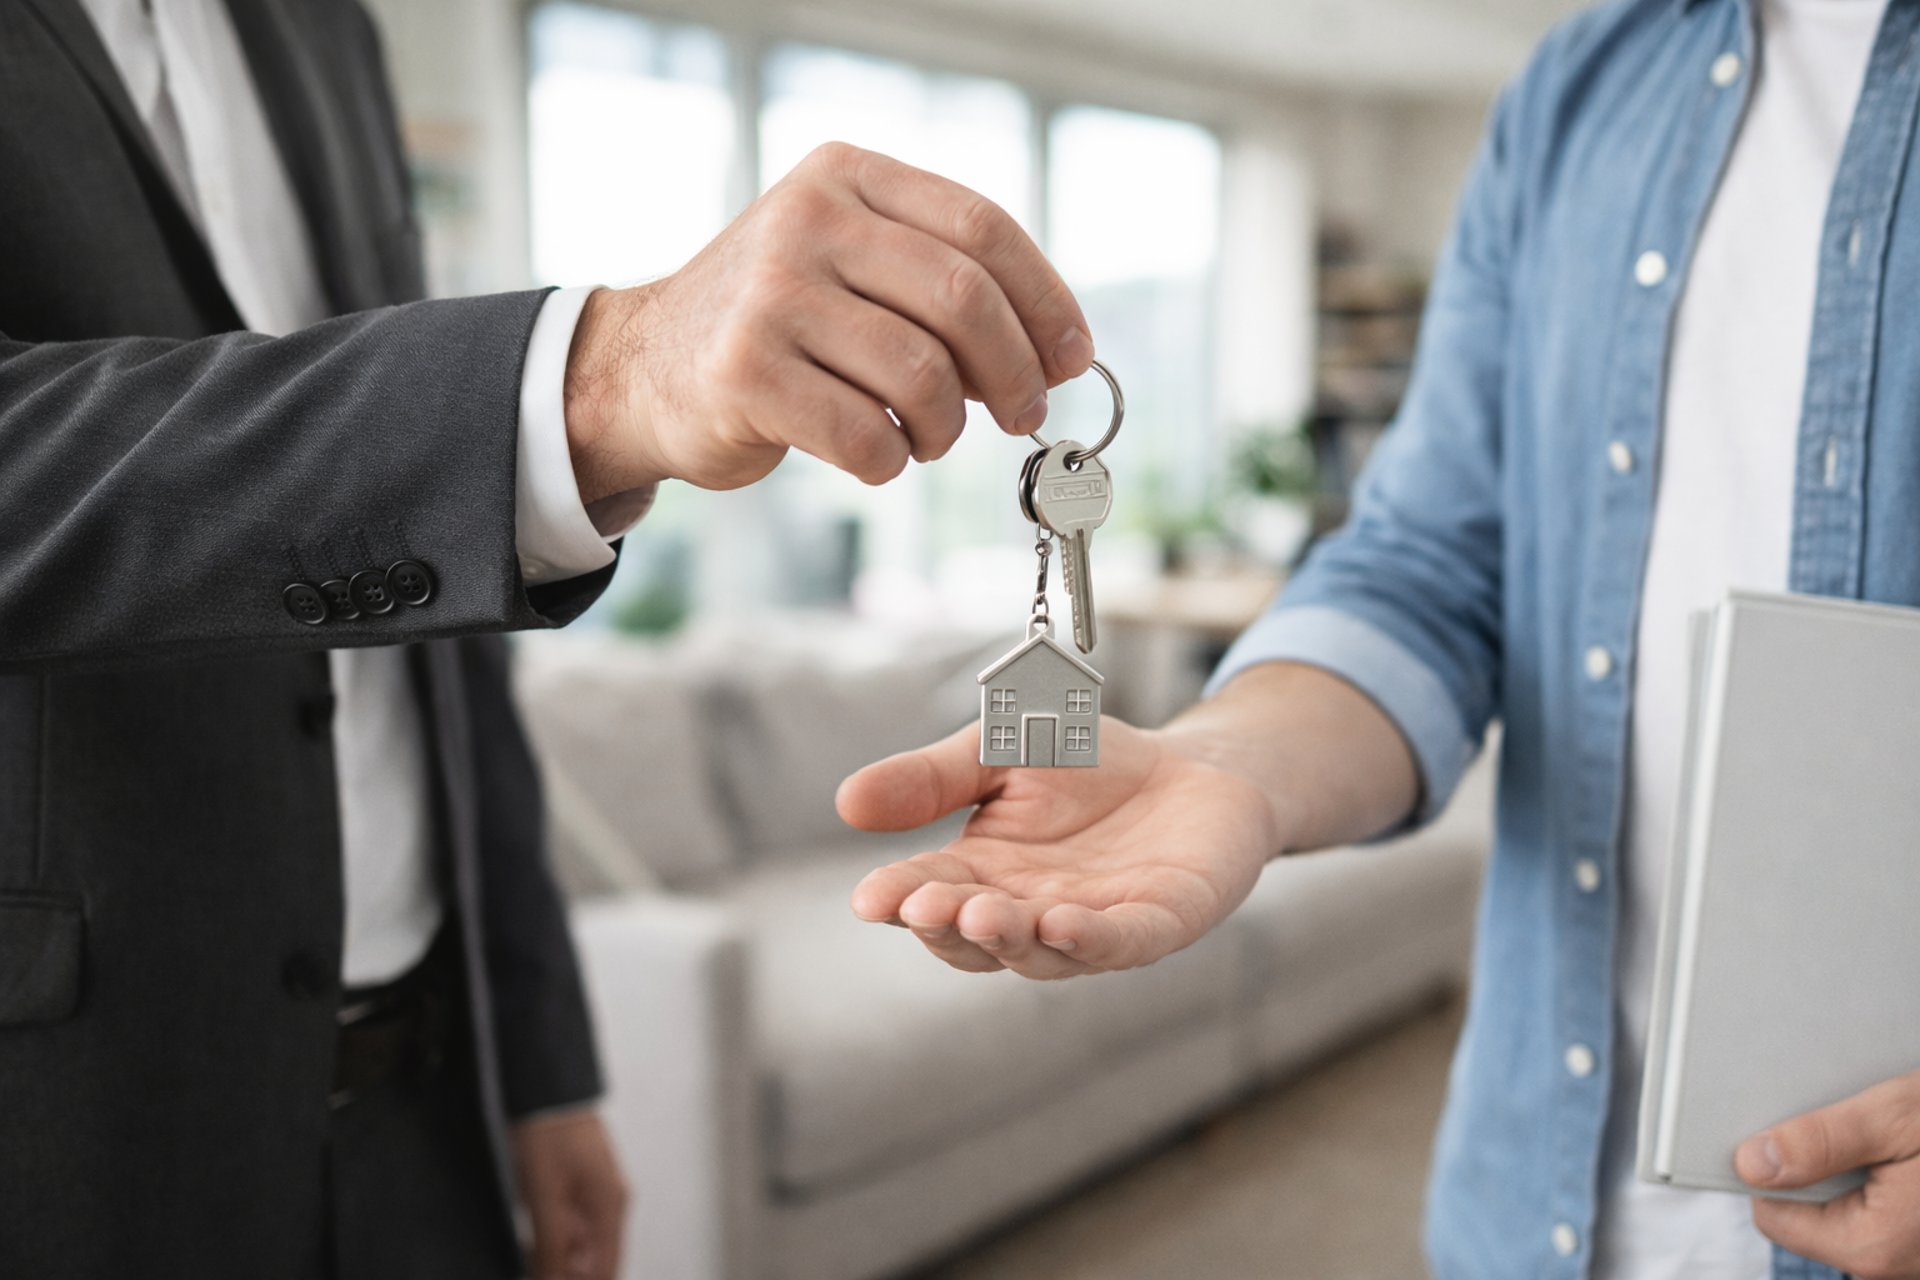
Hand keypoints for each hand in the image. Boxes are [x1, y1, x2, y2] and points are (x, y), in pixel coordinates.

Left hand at [512, 1108, 628, 1279]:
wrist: (546, 1087)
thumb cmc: (548, 1133)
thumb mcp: (544, 1195)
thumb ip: (551, 1245)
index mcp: (611, 1208)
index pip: (607, 1272)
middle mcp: (611, 1204)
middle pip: (596, 1262)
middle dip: (566, 1272)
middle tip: (533, 1268)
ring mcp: (598, 1194)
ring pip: (583, 1246)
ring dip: (557, 1258)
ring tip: (527, 1253)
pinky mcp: (582, 1185)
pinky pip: (574, 1226)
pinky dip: (553, 1238)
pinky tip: (528, 1236)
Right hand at [563, 142, 1093, 497]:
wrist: (646, 369)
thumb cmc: (778, 325)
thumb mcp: (851, 263)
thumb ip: (939, 282)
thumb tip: (1056, 351)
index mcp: (846, 177)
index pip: (982, 226)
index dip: (1044, 300)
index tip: (1072, 358)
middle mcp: (807, 221)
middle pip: (963, 300)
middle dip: (1014, 373)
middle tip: (1022, 414)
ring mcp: (770, 295)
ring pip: (922, 375)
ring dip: (946, 427)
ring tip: (930, 438)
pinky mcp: (744, 373)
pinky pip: (865, 435)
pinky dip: (890, 463)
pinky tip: (876, 455)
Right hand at [840, 717, 1279, 977]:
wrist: (1194, 763)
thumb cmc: (1089, 763)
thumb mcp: (996, 752)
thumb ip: (931, 779)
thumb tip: (844, 802)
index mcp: (983, 876)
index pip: (928, 897)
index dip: (899, 901)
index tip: (870, 899)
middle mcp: (1030, 913)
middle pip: (976, 941)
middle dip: (948, 927)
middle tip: (925, 907)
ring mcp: (1093, 925)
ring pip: (1041, 954)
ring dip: (1010, 939)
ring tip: (982, 914)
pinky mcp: (1159, 923)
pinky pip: (1121, 943)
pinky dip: (1092, 939)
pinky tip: (1064, 923)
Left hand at [1736, 1069, 1919, 1277]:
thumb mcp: (1898, 1117)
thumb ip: (1822, 1143)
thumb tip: (1751, 1164)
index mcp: (1872, 1246)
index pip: (1773, 1214)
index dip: (1771, 1166)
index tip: (1786, 1124)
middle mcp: (1892, 1266)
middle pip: (1810, 1211)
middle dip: (1818, 1162)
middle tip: (1854, 1119)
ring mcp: (1914, 1258)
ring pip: (1848, 1208)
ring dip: (1855, 1165)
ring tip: (1891, 1131)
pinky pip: (1883, 1210)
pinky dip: (1884, 1174)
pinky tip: (1908, 1147)